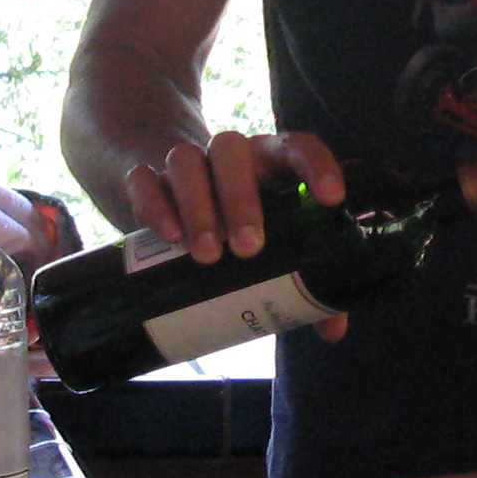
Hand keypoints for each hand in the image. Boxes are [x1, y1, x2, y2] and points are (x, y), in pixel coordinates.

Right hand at [121, 127, 352, 335]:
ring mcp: (186, 165)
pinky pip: (143, 180)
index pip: (299, 147)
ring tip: (207, 256)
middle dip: (240, 199)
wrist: (174, 198)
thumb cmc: (241, 224)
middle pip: (231, 152)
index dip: (318, 166)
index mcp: (271, 161)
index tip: (332, 199)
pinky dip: (154, 205)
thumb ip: (305, 279)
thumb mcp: (274, 243)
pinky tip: (169, 238)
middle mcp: (229, 155)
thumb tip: (332, 330)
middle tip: (248, 249)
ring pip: (185, 161)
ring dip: (197, 206)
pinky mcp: (147, 179)